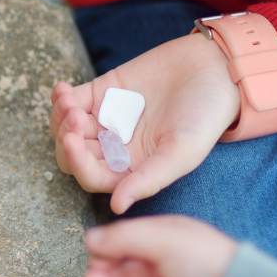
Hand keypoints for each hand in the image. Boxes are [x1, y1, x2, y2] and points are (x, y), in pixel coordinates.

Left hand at [50, 33, 239, 212]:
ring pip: (67, 127)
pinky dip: (61, 97)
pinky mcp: (102, 93)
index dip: (77, 162)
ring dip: (61, 117)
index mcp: (131, 169)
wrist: (215, 69)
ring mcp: (106, 120)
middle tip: (76, 117)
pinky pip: (71, 100)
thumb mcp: (183, 152)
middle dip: (66, 138)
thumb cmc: (205, 116)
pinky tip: (63, 90)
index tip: (72, 140)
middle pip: (72, 154)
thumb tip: (117, 207)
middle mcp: (115, 148)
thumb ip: (149, 179)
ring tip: (70, 101)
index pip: (91, 176)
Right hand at [83, 215, 238, 276]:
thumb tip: (89, 239)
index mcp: (164, 242)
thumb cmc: (206, 261)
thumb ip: (123, 237)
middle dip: (105, 274)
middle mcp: (163, 268)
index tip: (93, 255)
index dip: (107, 250)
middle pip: (123, 271)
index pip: (126, 245)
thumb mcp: (162, 238)